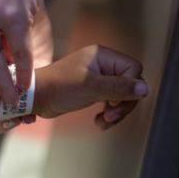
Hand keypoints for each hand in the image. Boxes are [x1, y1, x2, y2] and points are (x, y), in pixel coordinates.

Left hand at [33, 45, 148, 129]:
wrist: (34, 98)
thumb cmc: (57, 88)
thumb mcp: (90, 87)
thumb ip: (119, 87)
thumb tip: (144, 88)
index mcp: (101, 56)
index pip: (133, 69)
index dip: (130, 88)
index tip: (115, 103)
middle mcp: (101, 64)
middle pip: (129, 83)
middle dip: (123, 103)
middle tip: (111, 116)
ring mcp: (96, 77)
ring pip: (121, 95)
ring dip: (116, 111)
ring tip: (104, 121)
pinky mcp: (91, 90)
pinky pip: (110, 101)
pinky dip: (108, 113)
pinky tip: (99, 121)